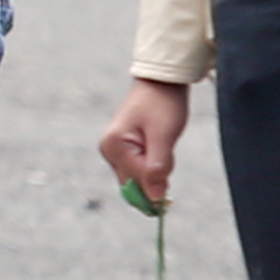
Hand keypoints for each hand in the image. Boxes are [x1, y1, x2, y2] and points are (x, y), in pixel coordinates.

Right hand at [98, 77, 192, 202]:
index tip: (171, 181)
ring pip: (138, 178)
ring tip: (163, 144)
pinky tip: (159, 146)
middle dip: (154, 178)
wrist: (162, 80)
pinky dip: (153, 165)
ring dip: (155, 170)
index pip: (135, 184)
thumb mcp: (164, 136)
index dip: (156, 187)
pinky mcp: (123, 149)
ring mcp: (114, 150)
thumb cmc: (163, 104)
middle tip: (167, 153)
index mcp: (113, 147)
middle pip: (134, 184)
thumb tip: (155, 199)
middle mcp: (108, 151)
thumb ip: (157, 168)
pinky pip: (139, 169)